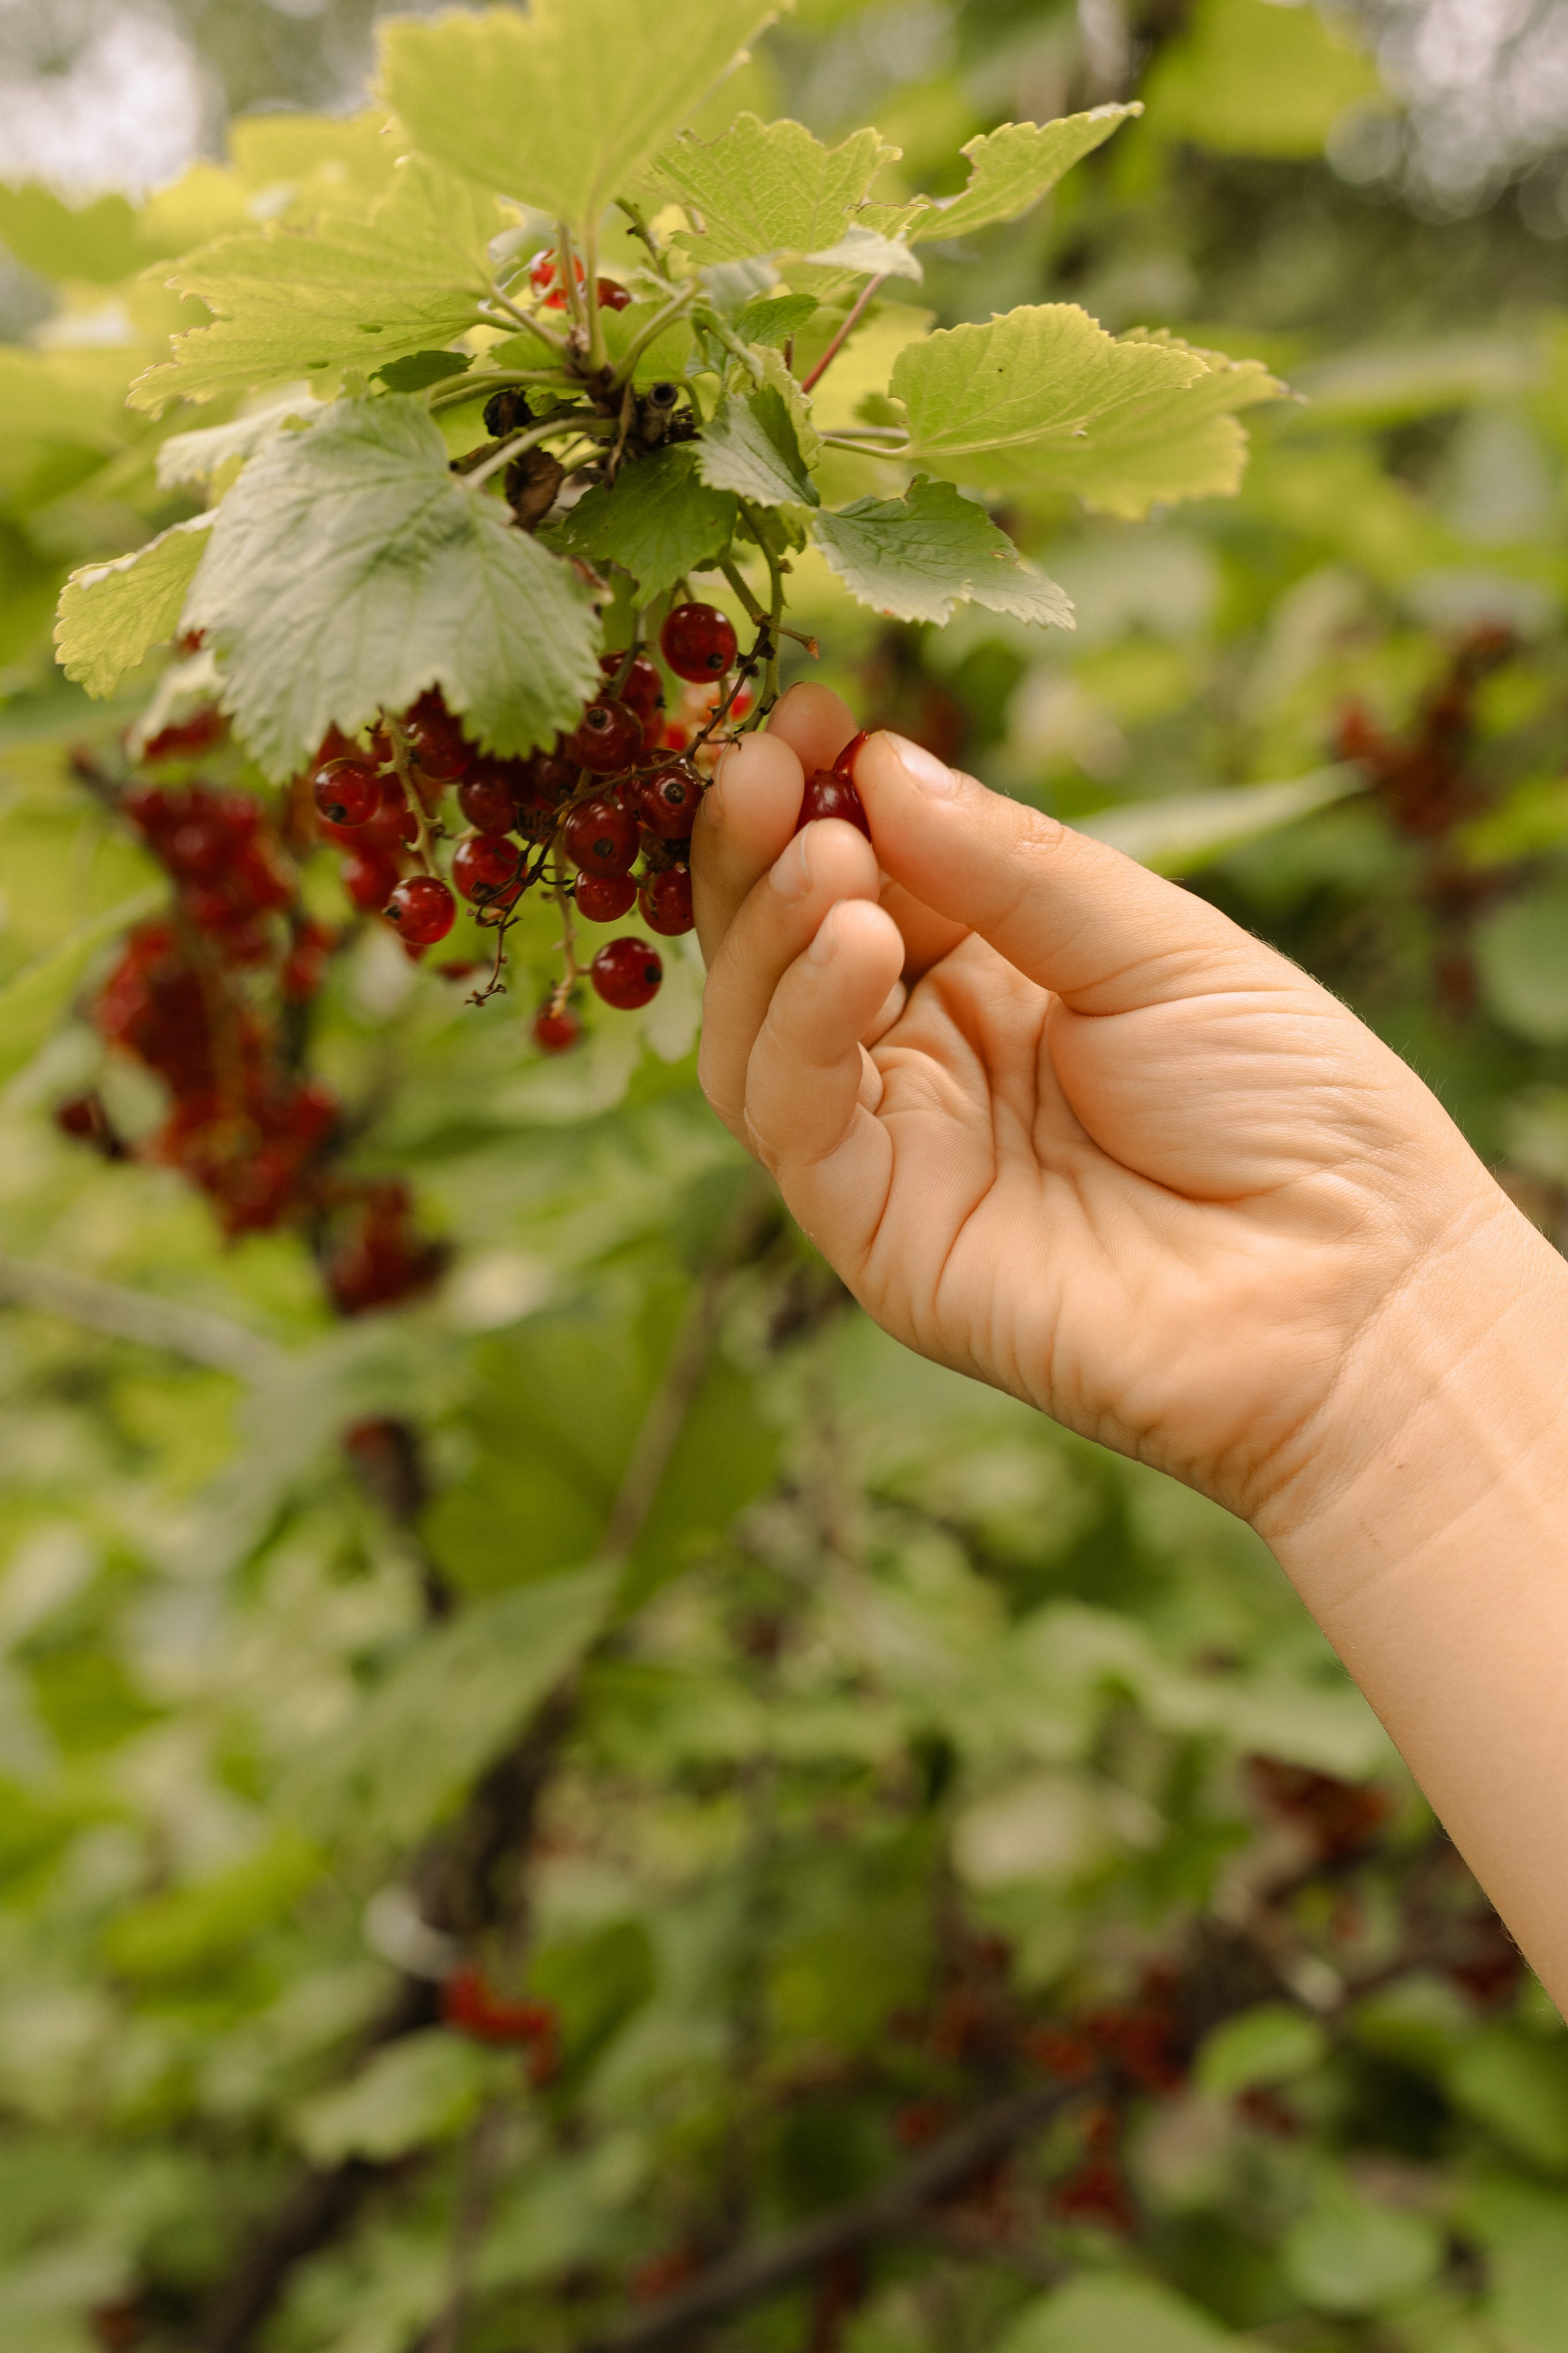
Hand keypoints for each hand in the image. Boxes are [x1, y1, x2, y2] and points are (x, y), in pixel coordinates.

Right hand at [692, 685, 1517, 1538]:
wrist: (1353, 1290)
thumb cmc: (1289, 1104)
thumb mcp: (1160, 943)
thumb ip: (1014, 866)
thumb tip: (882, 763)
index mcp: (995, 978)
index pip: (863, 872)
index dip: (824, 793)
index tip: (813, 709)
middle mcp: (928, 1061)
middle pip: (785, 946)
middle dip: (762, 846)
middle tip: (768, 757)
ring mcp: (898, 1151)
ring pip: (760, 1034)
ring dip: (771, 929)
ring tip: (824, 852)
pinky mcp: (880, 1235)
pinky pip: (798, 1121)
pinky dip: (804, 1024)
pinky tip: (855, 940)